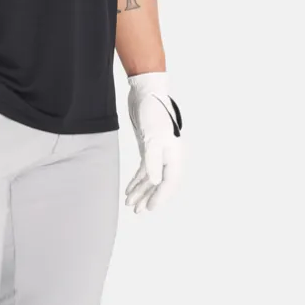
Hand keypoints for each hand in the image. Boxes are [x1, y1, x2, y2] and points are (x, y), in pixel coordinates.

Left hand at [124, 71, 184, 211]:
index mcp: (173, 154)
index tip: (150, 208)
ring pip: (151, 177)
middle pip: (160, 183)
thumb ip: (154, 160)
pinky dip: (137, 179)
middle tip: (138, 211)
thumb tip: (157, 182)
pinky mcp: (148, 147)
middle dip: (149, 197)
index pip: (169, 181)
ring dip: (141, 191)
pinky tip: (130, 189)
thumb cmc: (152, 112)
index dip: (160, 196)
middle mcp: (168, 155)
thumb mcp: (151, 137)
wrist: (146, 93)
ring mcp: (158, 152)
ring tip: (131, 203)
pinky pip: (144, 169)